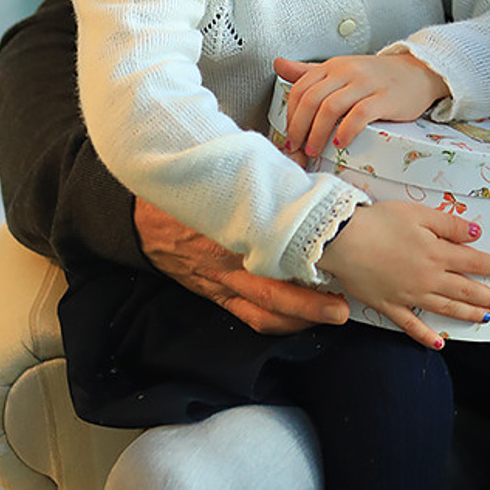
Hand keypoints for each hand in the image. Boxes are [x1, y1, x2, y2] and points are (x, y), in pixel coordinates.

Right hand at [135, 197, 350, 333]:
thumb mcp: (226, 179)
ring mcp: (221, 284)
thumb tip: (301, 167)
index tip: (337, 258)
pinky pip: (246, 316)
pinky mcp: (215, 295)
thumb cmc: (194, 193)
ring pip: (263, 311)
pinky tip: (297, 322)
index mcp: (233, 231)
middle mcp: (229, 264)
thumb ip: (264, 179)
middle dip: (309, 305)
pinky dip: (274, 322)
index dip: (305, 258)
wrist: (147, 221)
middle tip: (341, 309)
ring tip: (328, 317)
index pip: (275, 250)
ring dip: (298, 320)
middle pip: (273, 293)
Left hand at [274, 51, 449, 157]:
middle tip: (296, 148)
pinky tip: (341, 143)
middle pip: (311, 100)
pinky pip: (359, 115)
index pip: (300, 89)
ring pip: (330, 108)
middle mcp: (346, 72)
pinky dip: (346, 131)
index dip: (290, 116)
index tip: (289, 136)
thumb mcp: (341, 70)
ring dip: (317, 134)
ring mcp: (366, 84)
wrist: (418, 72)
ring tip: (314, 150)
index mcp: (333, 66)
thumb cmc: (376, 76)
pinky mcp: (384, 98)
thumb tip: (278, 64)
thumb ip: (309, 71)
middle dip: (298, 128)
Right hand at [318, 202, 489, 349]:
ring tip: (484, 318)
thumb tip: (475, 233)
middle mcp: (428, 278)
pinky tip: (438, 344)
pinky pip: (411, 326)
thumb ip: (449, 225)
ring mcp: (409, 295)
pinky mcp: (390, 306)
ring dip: (468, 314)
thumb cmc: (379, 223)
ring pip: (445, 308)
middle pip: (465, 290)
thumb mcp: (419, 214)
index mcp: (437, 253)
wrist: (343, 241)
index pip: (473, 261)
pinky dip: (426, 336)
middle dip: (488, 297)